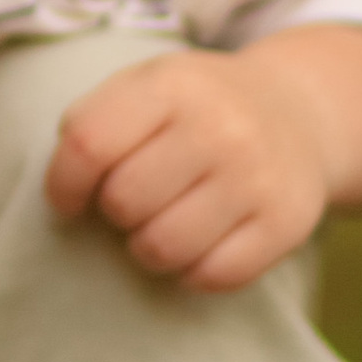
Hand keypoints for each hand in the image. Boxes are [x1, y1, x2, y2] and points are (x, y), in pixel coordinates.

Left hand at [45, 47, 335, 292]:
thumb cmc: (196, 108)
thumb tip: (63, 191)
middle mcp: (220, 127)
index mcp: (171, 85)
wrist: (298, 111)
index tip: (68, 200)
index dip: (63, 184)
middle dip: (115, 212)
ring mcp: (257, 177)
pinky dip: (193, 272)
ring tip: (161, 225)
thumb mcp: (145, 87)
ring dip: (147, 248)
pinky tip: (199, 244)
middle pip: (123, 201)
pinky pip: (212, 276)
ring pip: (162, 247)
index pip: (88, 144)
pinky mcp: (287, 224)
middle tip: (136, 201)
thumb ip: (94, 124)